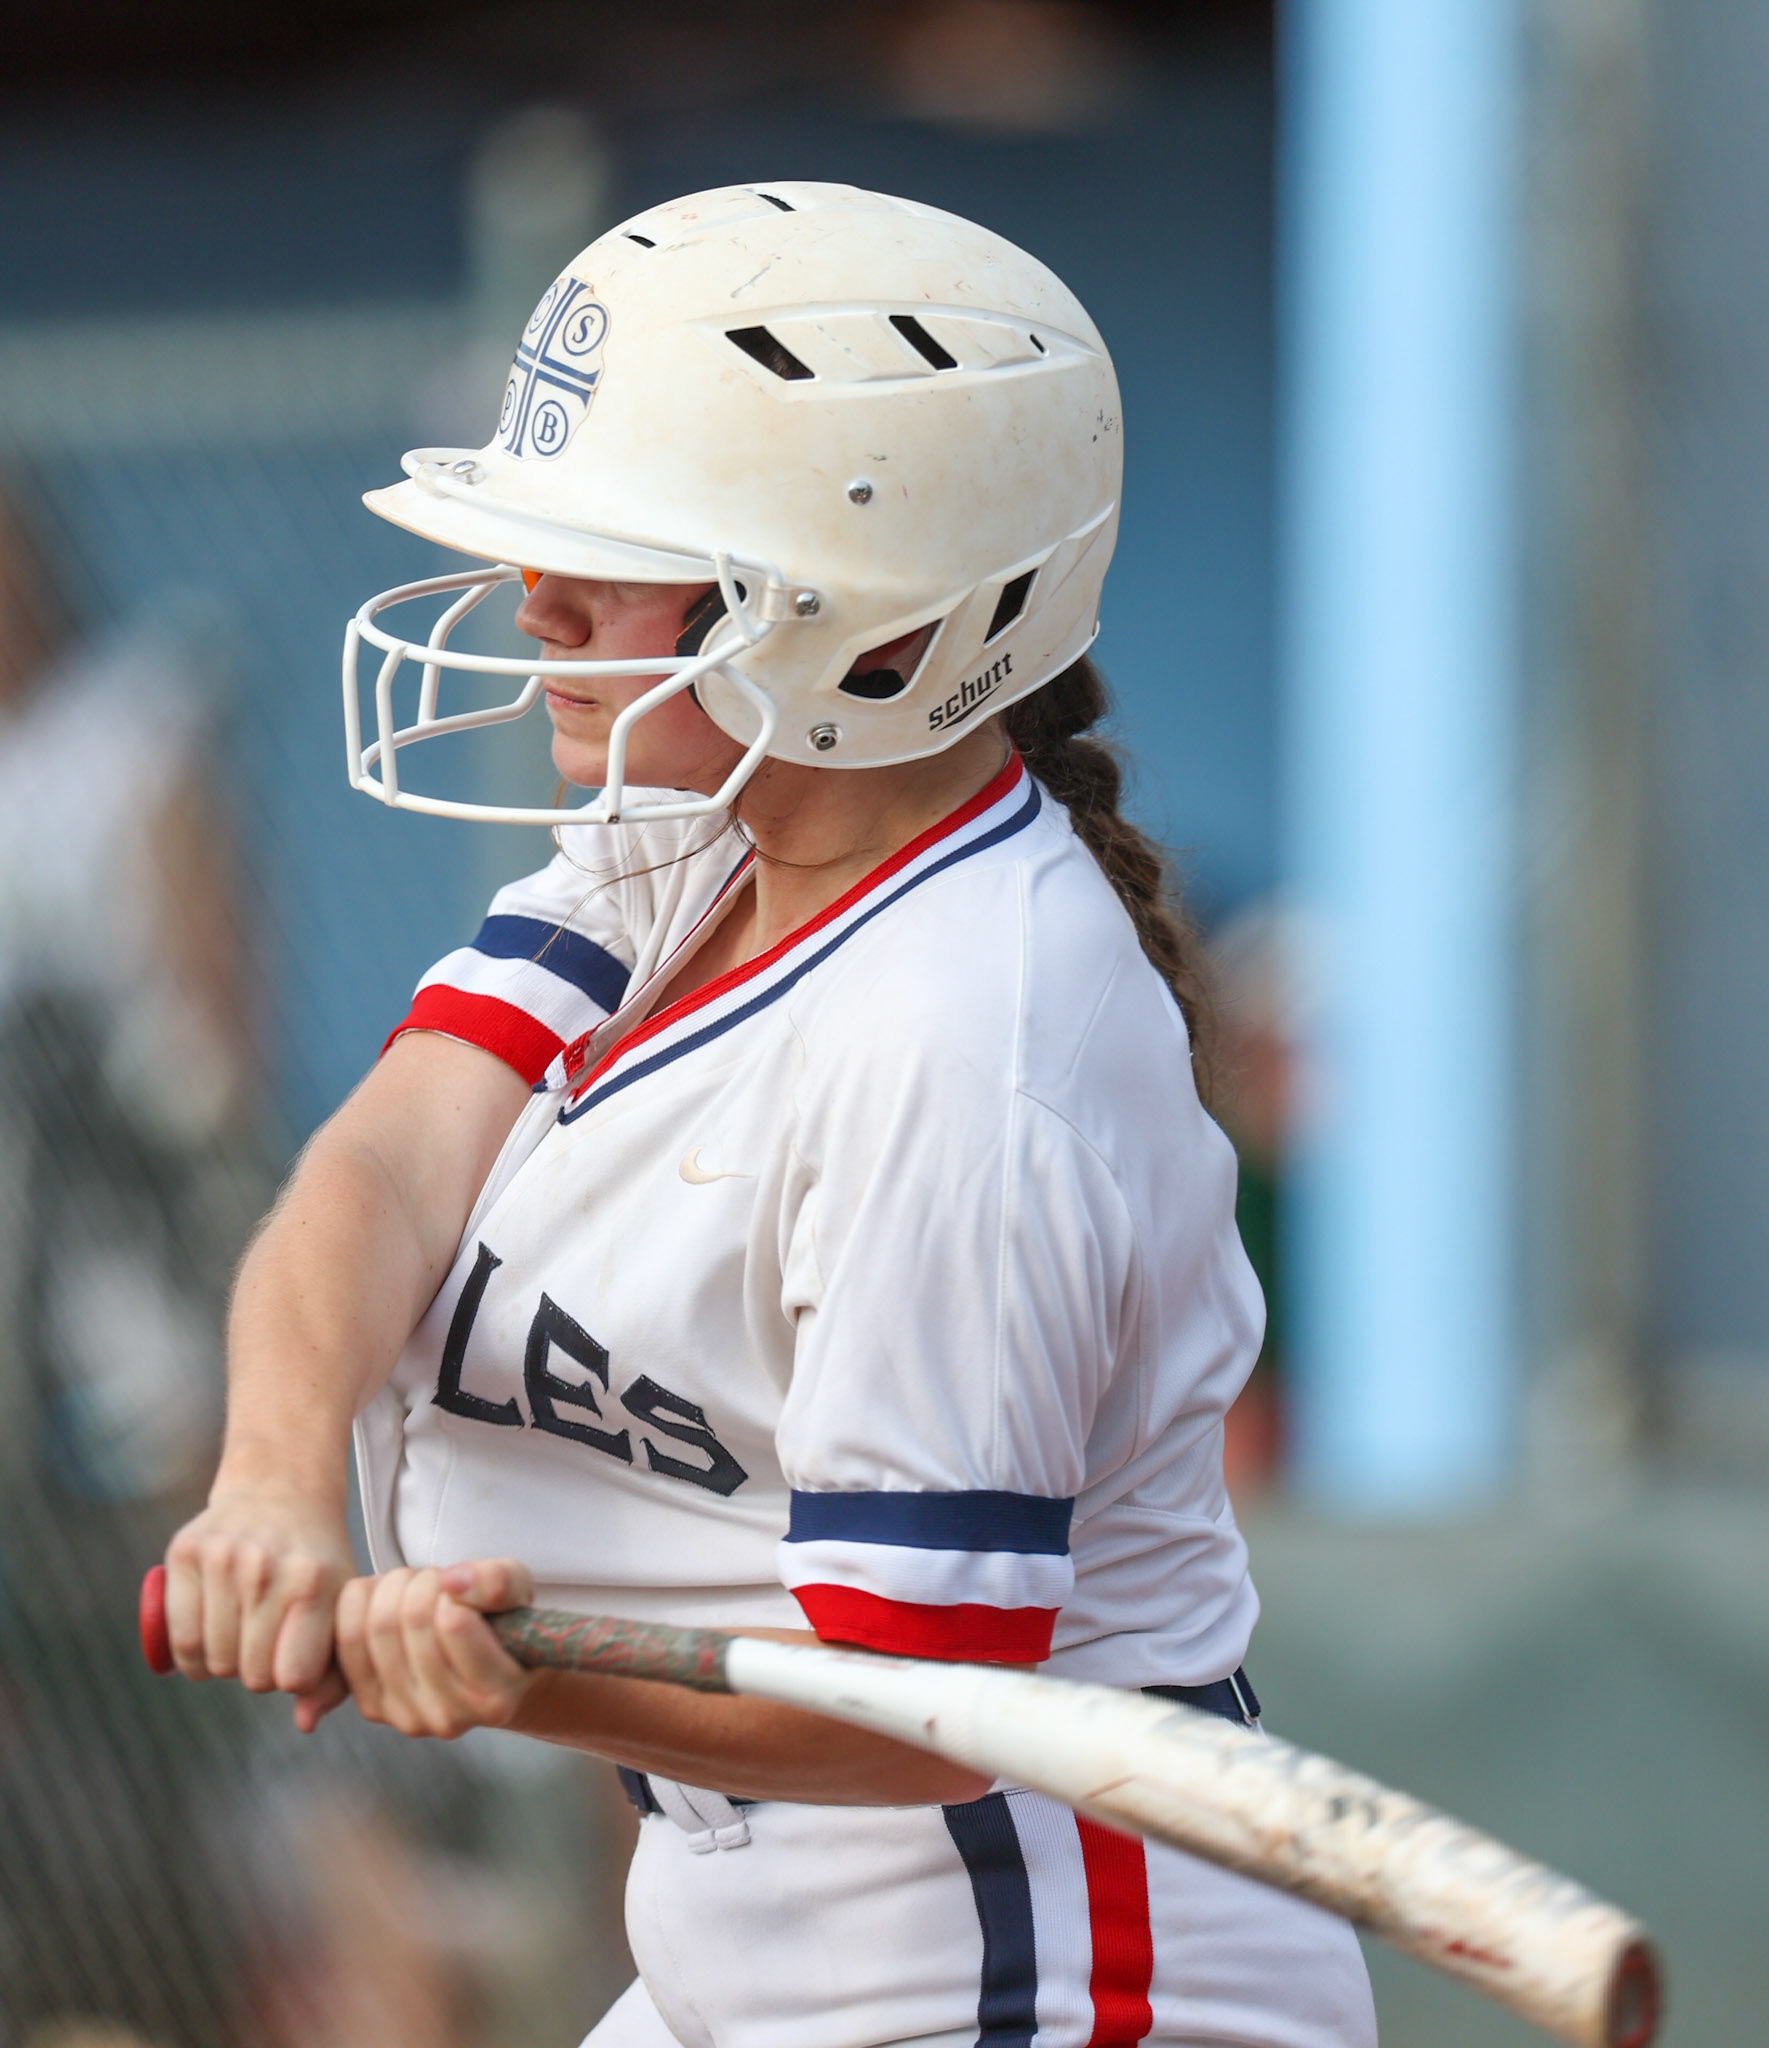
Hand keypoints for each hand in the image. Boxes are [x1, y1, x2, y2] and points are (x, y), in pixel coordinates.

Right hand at [164, 1490, 355, 1725]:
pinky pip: (178, 1639)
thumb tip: (305, 1726)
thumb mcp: (340, 1605)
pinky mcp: (185, 1552)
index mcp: (315, 1582)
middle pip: (249, 1675)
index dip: (292, 1679)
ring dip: (223, 1664)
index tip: (296, 1658)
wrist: (281, 1489)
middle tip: (266, 1645)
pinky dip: (191, 1655)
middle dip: (258, 1672)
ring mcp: (224, 1558)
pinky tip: (208, 1639)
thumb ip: (335, 1671)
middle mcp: (268, 1568)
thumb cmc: (315, 1561)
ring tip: (240, 1637)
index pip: (292, 1677)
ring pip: (211, 1662)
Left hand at [335, 1559, 536, 1739]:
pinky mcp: (374, 1709)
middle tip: (436, 1578)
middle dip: (421, 1581)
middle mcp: (451, 1720)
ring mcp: (408, 1718)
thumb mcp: (519, 1593)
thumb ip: (498, 1583)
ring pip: (377, 1628)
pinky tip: (384, 1595)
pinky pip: (348, 1642)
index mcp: (495, 1698)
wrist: (482, 1664)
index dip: (451, 1586)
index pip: (451, 1622)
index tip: (461, 1583)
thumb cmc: (504, 1623)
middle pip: (411, 1620)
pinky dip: (361, 1603)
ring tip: (416, 1587)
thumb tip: (453, 1581)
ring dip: (393, 1588)